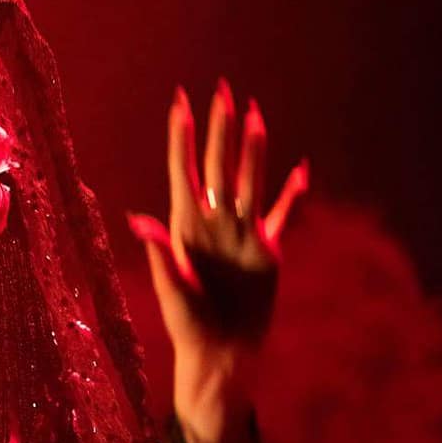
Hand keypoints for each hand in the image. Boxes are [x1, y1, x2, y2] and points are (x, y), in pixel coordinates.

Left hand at [126, 80, 306, 364]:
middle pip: (217, 165)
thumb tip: (140, 221)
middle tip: (222, 89)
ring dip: (252, 149)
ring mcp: (241, 233)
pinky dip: (293, 194)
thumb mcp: (172, 290)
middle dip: (218, 128)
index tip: (180, 101)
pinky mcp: (267, 250)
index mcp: (185, 227)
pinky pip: (283, 214)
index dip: (181, 137)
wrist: (221, 353)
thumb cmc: (188, 326)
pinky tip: (301, 170)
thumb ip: (161, 255)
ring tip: (255, 113)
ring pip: (249, 180)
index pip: (182, 171)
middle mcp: (213, 223)